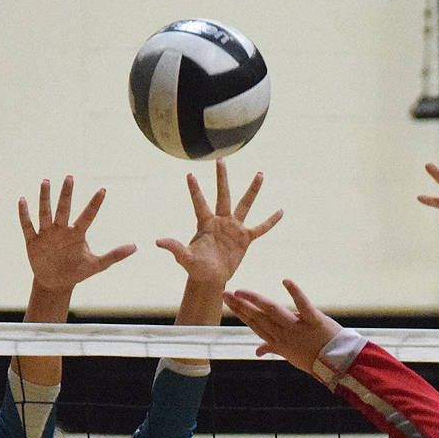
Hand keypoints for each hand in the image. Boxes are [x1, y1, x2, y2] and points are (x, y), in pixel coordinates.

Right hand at [18, 176, 136, 293]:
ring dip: (45, 198)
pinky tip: (22, 200)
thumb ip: (115, 255)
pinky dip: (25, 215)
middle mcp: (62, 229)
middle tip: (70, 177)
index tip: (103, 190)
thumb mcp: (97, 265)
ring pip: (46, 213)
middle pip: (64, 208)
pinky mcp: (33, 241)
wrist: (56, 283)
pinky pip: (28, 225)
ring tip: (46, 181)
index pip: (88, 215)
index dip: (95, 204)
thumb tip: (135, 247)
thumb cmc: (77, 271)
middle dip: (67, 194)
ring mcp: (47, 234)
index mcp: (77, 234)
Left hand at [157, 159, 282, 284]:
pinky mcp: (245, 238)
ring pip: (245, 204)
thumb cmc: (196, 267)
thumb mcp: (185, 258)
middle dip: (221, 178)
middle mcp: (220, 220)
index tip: (189, 174)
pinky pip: (261, 228)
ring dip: (252, 190)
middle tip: (220, 159)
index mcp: (205, 223)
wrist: (210, 277)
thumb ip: (174, 247)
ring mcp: (234, 228)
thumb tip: (157, 241)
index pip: (199, 203)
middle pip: (222, 194)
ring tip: (260, 174)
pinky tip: (281, 211)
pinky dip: (270, 221)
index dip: (195, 190)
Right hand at [222, 280, 341, 375]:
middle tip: (226, 293)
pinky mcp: (315, 321)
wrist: (337, 366)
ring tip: (241, 291)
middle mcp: (284, 335)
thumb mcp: (290, 356)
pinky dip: (296, 293)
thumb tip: (257, 351)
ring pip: (273, 311)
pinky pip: (304, 306)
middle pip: (258, 317)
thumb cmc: (314, 360)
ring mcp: (298, 328)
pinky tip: (285, 281)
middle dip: (241, 305)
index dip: (240, 312)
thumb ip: (272, 349)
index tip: (228, 301)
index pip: (255, 324)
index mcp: (278, 342)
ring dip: (256, 300)